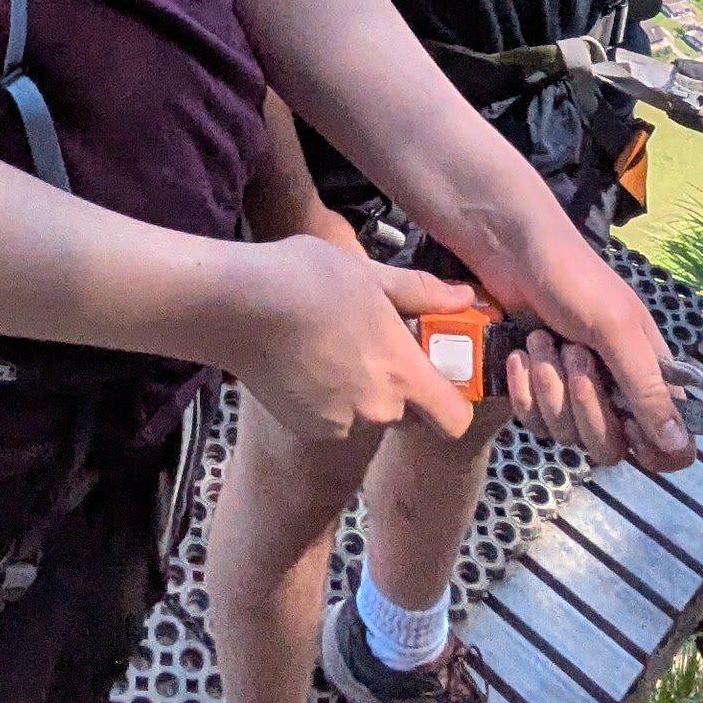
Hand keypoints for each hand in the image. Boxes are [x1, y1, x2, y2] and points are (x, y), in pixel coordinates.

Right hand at [226, 234, 479, 450]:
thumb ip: (422, 293)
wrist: (236, 306)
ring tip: (333, 347)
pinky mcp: (308, 428)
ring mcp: (340, 423)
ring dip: (361, 391)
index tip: (440, 374)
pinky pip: (335, 418)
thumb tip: (465, 298)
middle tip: (375, 344)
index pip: (455, 418)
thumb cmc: (307, 280)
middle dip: (398, 385)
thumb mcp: (371, 274)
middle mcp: (377, 409)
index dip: (454, 401)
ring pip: (368, 414)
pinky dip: (329, 399)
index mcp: (402, 372)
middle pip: (408, 412)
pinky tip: (307, 362)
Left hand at [502, 247, 691, 473]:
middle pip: (609, 447)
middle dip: (585, 404)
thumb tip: (681, 447)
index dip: (653, 451)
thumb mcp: (617, 329)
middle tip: (574, 353)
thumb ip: (648, 388)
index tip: (630, 430)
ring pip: (567, 436)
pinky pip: (533, 423)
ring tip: (543, 340)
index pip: (669, 443)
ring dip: (549, 386)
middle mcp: (617, 395)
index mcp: (650, 377)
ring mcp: (575, 399)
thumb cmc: (576, 281)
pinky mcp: (539, 396)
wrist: (512, 256)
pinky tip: (519, 355)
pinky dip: (523, 389)